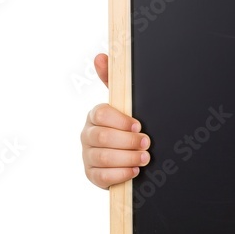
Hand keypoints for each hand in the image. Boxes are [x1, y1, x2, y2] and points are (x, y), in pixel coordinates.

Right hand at [81, 53, 149, 188]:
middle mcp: (87, 135)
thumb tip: (101, 56)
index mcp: (95, 116)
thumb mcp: (124, 105)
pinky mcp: (92, 175)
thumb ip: (114, 82)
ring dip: (128, 158)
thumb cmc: (125, 126)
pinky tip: (134, 170)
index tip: (138, 125)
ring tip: (145, 158)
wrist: (127, 155)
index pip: (100, 114)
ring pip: (103, 157)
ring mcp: (88, 156)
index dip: (121, 121)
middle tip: (146, 143)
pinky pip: (102, 177)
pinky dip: (121, 174)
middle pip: (102, 137)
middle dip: (128, 141)